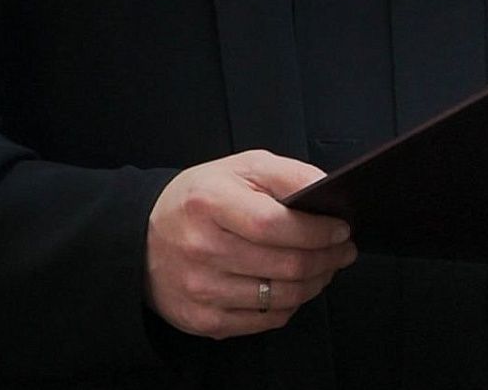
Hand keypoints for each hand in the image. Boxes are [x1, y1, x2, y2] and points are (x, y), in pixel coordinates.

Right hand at [146, 150, 356, 338]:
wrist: (144, 237)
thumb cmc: (203, 199)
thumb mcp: (242, 168)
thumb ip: (288, 174)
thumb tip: (329, 190)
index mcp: (209, 203)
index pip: (275, 225)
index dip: (317, 231)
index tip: (342, 230)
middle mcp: (200, 248)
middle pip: (285, 265)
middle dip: (328, 259)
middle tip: (343, 251)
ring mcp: (199, 289)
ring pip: (281, 297)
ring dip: (315, 283)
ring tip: (325, 267)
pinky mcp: (202, 319)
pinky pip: (266, 319)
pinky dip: (291, 304)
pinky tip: (294, 286)